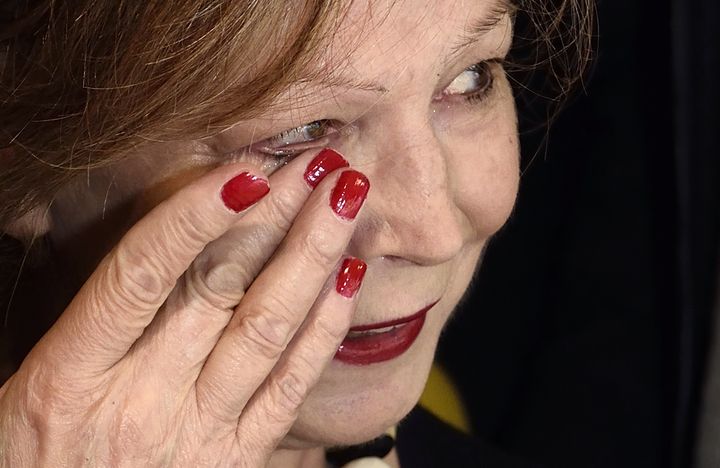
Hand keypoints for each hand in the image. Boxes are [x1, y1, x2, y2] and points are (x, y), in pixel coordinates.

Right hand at [0, 149, 368, 466]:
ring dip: (313, 254)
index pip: (141, 273)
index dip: (195, 214)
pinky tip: (349, 276)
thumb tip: (161, 242)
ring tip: (346, 196)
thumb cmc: (35, 462)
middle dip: (276, 214)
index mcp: (70, 375)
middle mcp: (139, 400)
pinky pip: (291, 388)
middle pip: (220, 288)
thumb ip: (94, 318)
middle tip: (317, 160)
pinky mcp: (236, 461)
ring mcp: (196, 434)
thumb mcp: (33, 386)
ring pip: (267, 328)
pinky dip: (326, 328)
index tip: (245, 166)